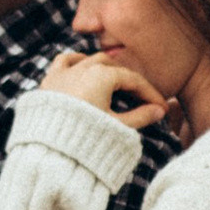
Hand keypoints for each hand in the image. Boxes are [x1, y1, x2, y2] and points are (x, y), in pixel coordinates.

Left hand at [41, 51, 170, 129]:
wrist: (49, 149)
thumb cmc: (84, 138)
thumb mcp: (117, 127)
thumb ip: (140, 117)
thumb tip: (158, 111)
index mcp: (102, 75)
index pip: (133, 80)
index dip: (150, 93)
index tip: (160, 107)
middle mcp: (83, 67)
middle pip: (113, 67)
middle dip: (129, 81)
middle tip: (140, 98)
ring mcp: (64, 73)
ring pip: (89, 60)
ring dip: (105, 68)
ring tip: (115, 82)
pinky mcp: (49, 81)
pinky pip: (64, 62)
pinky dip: (75, 61)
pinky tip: (82, 66)